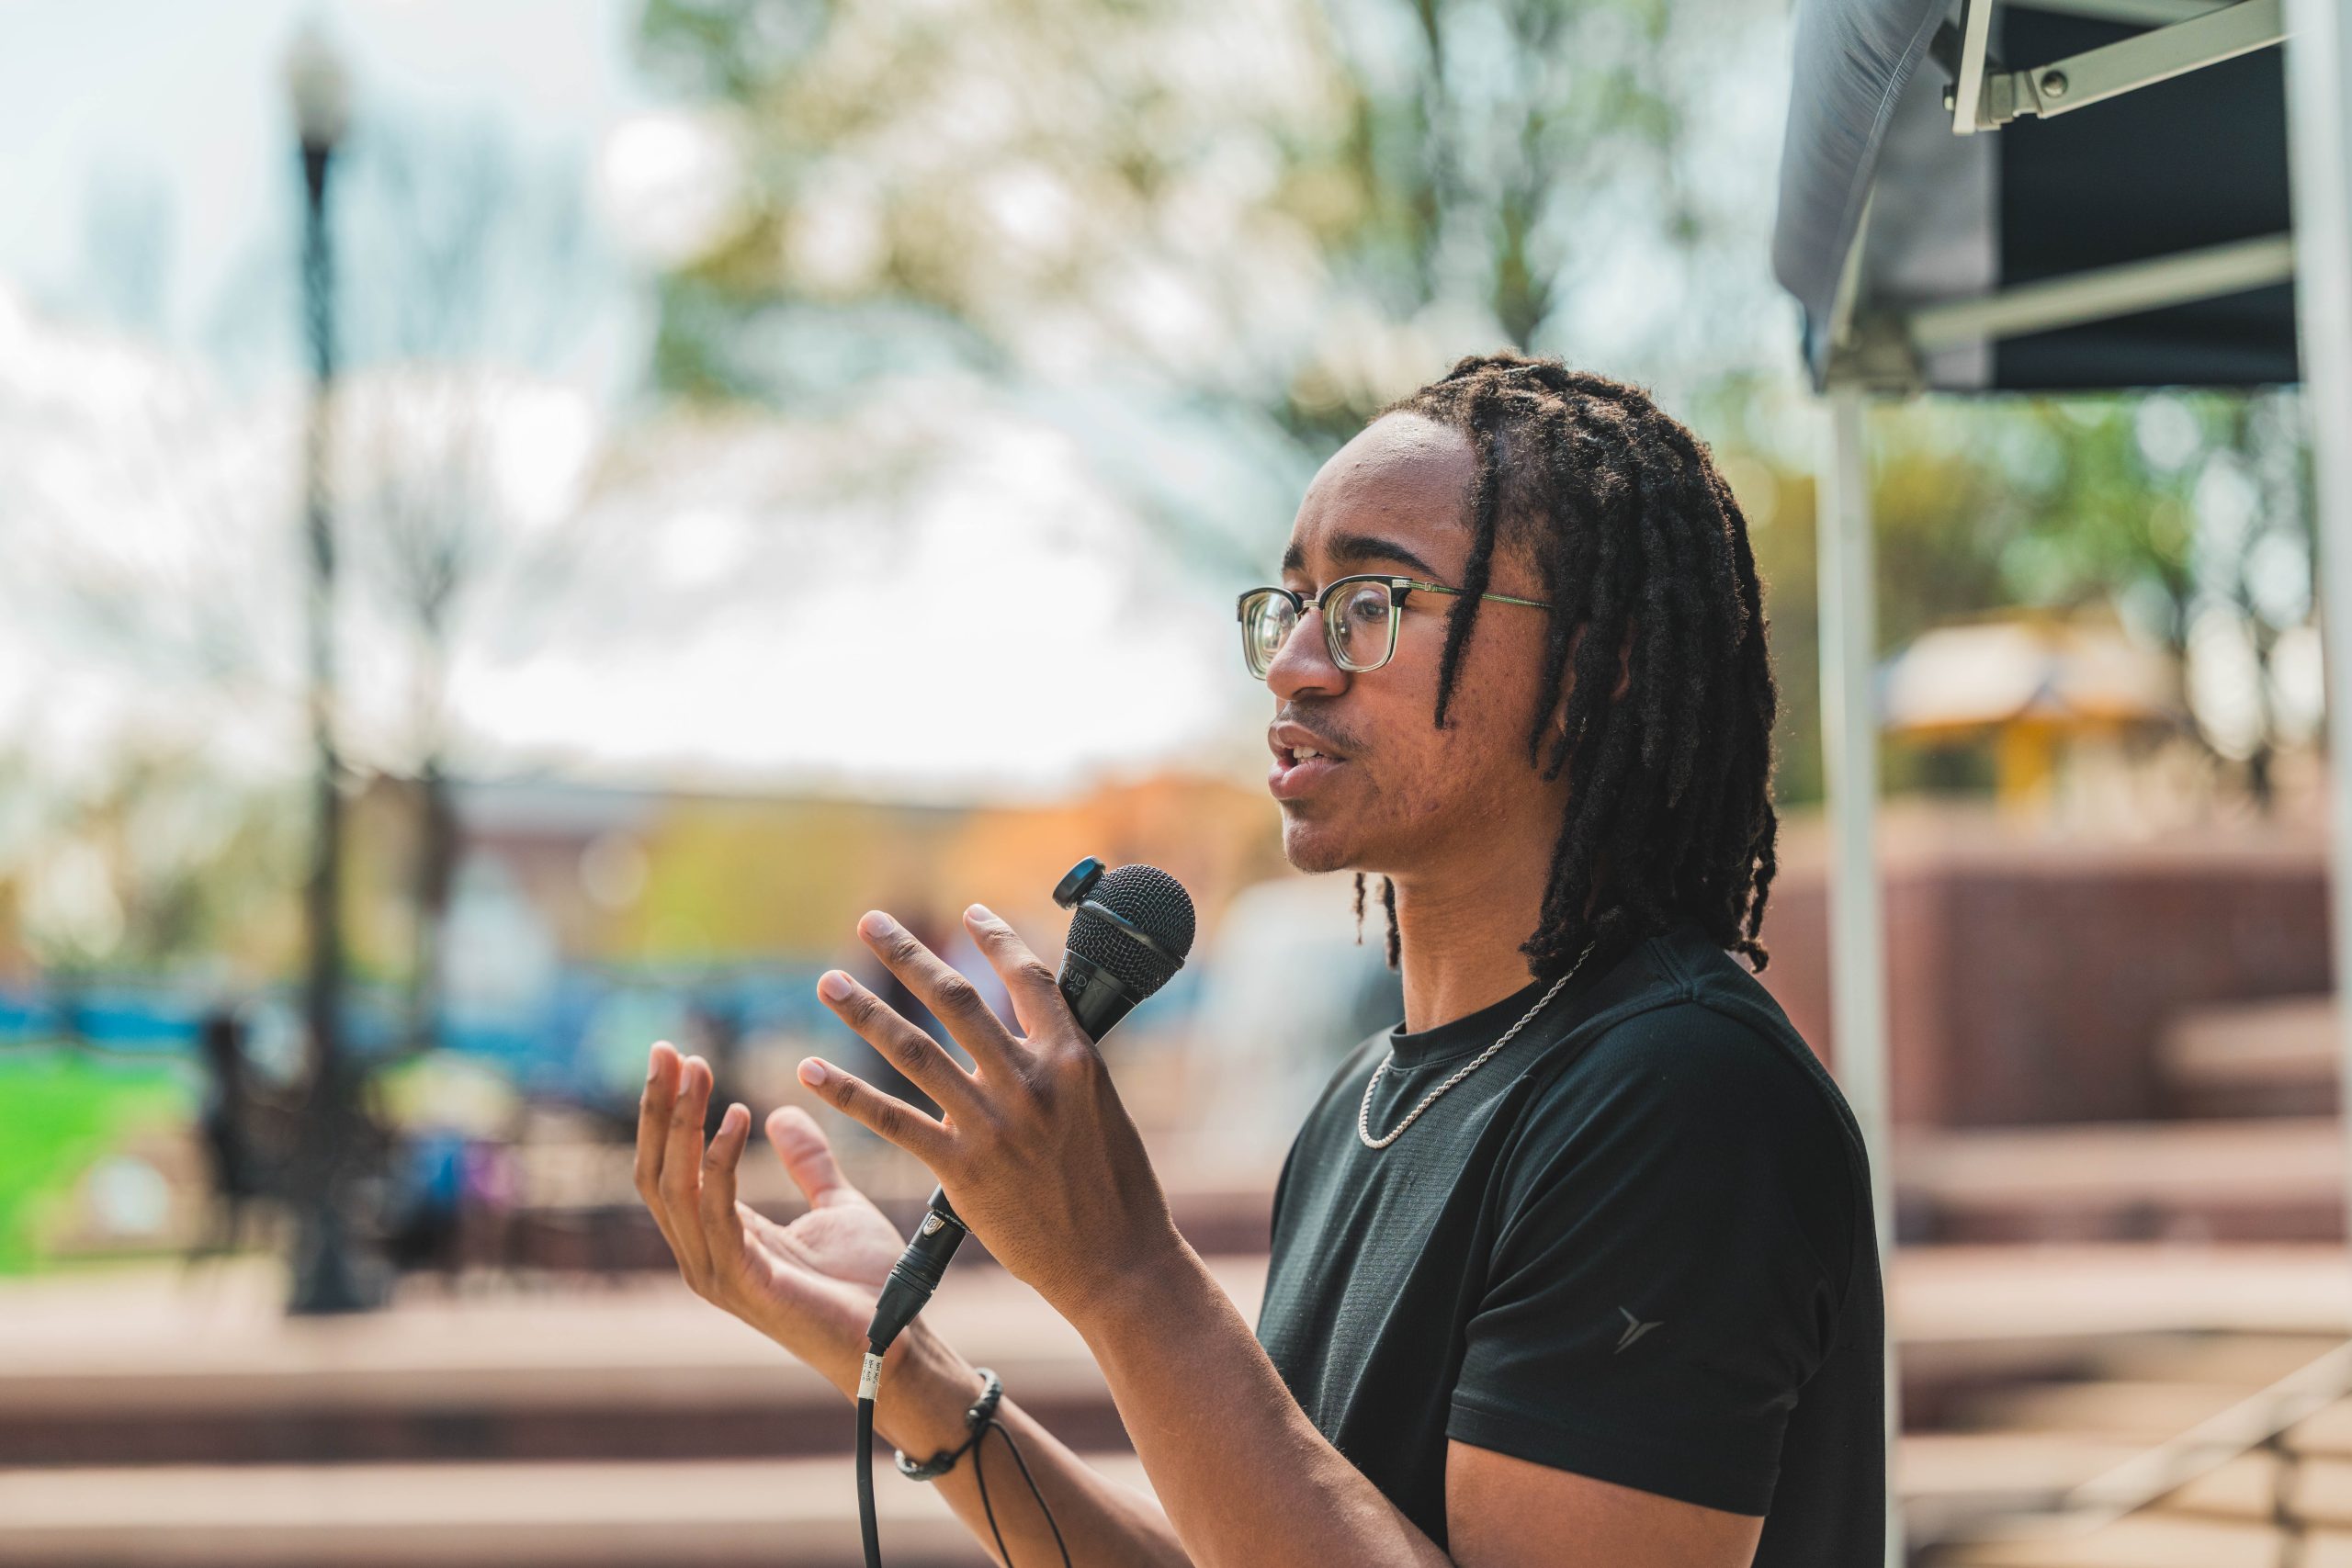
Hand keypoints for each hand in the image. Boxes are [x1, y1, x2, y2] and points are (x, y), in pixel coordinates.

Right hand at [634, 1040, 912, 1399]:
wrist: (896, 1338)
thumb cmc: (865, 1282)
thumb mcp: (835, 1204)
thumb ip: (807, 1163)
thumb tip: (781, 1113)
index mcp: (718, 1236)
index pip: (671, 1166)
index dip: (668, 1112)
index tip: (675, 1054)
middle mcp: (704, 1255)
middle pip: (657, 1173)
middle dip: (659, 1109)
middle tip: (667, 1050)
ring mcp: (717, 1273)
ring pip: (675, 1189)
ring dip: (681, 1124)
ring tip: (697, 1070)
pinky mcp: (743, 1284)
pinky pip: (717, 1214)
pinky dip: (719, 1163)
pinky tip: (738, 1118)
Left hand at [796, 904, 1184, 1324]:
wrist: (1117, 1263)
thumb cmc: (1117, 1190)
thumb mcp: (1103, 1108)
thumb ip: (1061, 1068)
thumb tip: (1030, 1034)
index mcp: (1073, 1059)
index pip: (1029, 978)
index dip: (996, 939)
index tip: (968, 913)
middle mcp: (1031, 1082)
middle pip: (957, 999)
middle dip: (907, 955)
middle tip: (870, 923)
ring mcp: (994, 1124)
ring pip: (914, 1050)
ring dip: (864, 1012)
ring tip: (827, 984)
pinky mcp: (963, 1169)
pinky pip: (893, 1120)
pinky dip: (847, 1094)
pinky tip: (811, 1072)